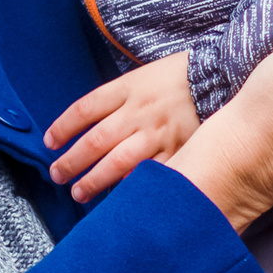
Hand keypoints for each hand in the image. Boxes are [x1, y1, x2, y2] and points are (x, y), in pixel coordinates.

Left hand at [45, 53, 201, 202]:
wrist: (221, 75)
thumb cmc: (178, 78)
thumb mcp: (143, 76)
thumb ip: (118, 99)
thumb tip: (86, 125)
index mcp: (128, 88)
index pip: (84, 109)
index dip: (62, 128)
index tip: (50, 143)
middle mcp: (140, 111)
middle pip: (96, 140)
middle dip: (71, 161)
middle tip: (57, 175)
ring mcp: (159, 132)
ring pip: (119, 161)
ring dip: (95, 180)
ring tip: (79, 193)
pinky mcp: (180, 148)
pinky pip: (152, 172)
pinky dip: (134, 185)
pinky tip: (120, 197)